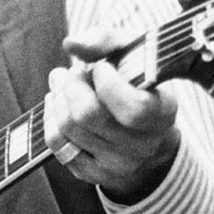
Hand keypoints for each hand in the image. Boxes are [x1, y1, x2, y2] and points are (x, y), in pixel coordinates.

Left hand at [44, 27, 180, 204]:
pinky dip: (51, 118)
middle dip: (71, 85)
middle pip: (88, 115)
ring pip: (68, 128)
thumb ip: (105, 40)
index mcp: (162, 114)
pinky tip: (58, 104)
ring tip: (61, 82)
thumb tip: (71, 44)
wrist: (144, 127)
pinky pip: (58, 145)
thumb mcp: (132, 52)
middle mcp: (144, 145)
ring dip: (57, 97)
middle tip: (71, 71)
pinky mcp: (93, 174)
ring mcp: (118, 164)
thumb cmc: (136, 80)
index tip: (100, 67)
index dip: (108, 83)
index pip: (133, 108)